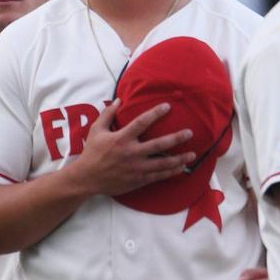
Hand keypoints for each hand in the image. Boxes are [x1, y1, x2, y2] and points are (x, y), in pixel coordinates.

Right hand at [67, 100, 195, 197]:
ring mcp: (137, 168)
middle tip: (190, 133)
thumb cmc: (92, 152)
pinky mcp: (139, 179)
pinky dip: (171, 172)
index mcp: (121, 139)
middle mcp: (131, 153)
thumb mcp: (96, 130)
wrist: (87, 178)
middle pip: (159, 144)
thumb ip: (107, 114)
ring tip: (192, 154)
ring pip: (163, 163)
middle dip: (176, 138)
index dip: (155, 113)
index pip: (141, 122)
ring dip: (179, 159)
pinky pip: (159, 175)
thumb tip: (118, 100)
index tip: (167, 106)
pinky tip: (181, 168)